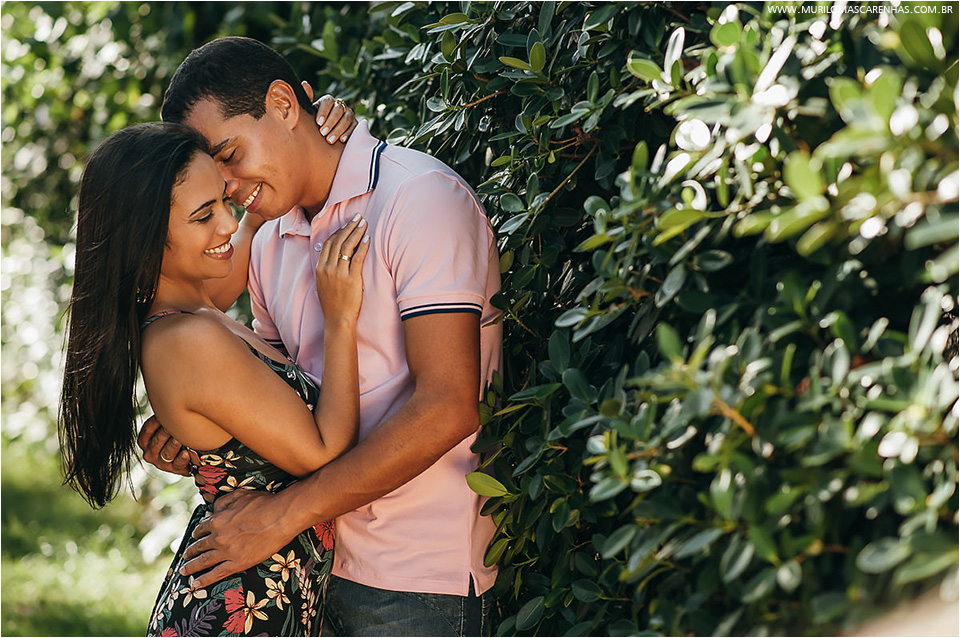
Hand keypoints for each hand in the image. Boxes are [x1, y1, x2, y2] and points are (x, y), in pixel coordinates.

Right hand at [138, 415, 192, 475]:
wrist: (192, 454)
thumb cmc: (178, 434)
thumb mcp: (169, 426)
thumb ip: (166, 418)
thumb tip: (168, 402)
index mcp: (146, 441)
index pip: (147, 430)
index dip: (155, 422)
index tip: (164, 414)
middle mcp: (151, 453)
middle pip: (156, 442)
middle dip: (165, 433)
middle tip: (172, 426)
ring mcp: (162, 462)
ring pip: (166, 453)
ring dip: (173, 445)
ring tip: (180, 439)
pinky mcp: (175, 469)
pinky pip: (177, 464)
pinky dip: (181, 459)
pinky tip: (186, 453)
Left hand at [179, 490, 298, 587]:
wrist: (281, 517)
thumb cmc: (264, 503)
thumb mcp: (239, 495)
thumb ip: (223, 502)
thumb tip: (213, 508)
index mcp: (217, 520)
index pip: (201, 529)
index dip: (197, 534)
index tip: (194, 537)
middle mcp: (218, 537)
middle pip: (199, 547)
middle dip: (190, 552)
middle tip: (184, 557)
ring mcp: (227, 552)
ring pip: (204, 562)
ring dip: (192, 567)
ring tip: (184, 571)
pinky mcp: (238, 563)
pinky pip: (217, 574)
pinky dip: (204, 580)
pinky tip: (196, 584)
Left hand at [302, 82, 358, 144]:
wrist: (325, 134)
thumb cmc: (316, 122)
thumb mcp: (310, 111)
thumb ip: (308, 98)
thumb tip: (305, 83)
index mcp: (328, 100)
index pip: (328, 102)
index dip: (323, 112)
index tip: (318, 122)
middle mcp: (340, 105)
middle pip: (338, 110)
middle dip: (330, 122)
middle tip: (323, 133)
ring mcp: (349, 113)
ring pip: (346, 119)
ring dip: (338, 129)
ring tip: (330, 140)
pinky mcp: (355, 123)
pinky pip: (354, 126)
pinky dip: (348, 133)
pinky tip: (341, 140)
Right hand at [315, 216, 368, 323]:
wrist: (337, 319)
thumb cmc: (333, 303)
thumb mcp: (324, 284)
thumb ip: (326, 269)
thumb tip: (332, 256)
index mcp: (320, 268)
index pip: (328, 243)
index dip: (338, 231)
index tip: (347, 224)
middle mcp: (328, 268)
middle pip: (338, 241)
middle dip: (348, 226)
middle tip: (358, 217)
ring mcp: (339, 273)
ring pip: (347, 246)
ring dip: (356, 232)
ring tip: (364, 223)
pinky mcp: (351, 278)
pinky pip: (357, 258)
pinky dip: (363, 246)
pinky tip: (368, 238)